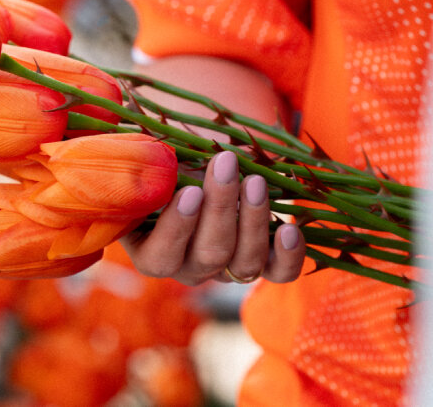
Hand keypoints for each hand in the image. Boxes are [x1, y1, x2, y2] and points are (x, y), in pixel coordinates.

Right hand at [121, 151, 305, 285]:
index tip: (191, 191)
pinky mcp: (264, 261)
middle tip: (226, 163)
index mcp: (151, 250)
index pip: (160, 258)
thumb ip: (143, 165)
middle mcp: (189, 267)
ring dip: (252, 221)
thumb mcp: (150, 161)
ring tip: (254, 181)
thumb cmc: (170, 160)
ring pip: (244, 264)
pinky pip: (280, 273)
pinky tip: (289, 230)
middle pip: (208, 256)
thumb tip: (151, 158)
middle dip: (220, 208)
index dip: (176, 229)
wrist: (205, 162)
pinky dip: (289, 255)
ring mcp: (228, 268)